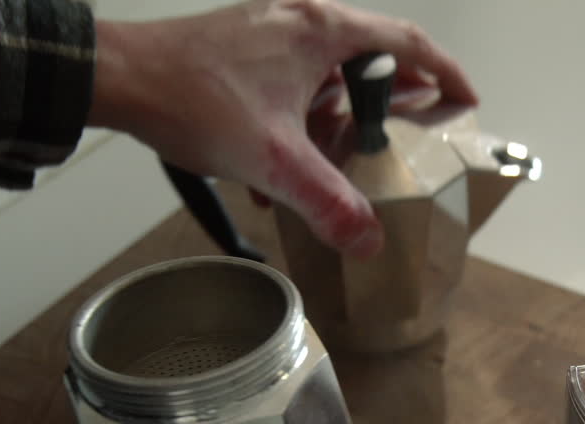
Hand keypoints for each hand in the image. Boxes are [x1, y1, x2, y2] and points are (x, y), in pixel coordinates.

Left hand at [88, 0, 477, 258]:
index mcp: (322, 32)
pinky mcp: (243, 52)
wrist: (119, 80)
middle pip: (370, 60)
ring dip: (340, 121)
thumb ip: (328, 203)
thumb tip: (368, 240)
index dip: (445, 72)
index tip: (465, 99)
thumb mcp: (274, 160)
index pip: (407, 42)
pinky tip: (281, 171)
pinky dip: (300, 123)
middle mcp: (300, 22)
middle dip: (392, 105)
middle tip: (412, 137)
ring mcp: (269, 34)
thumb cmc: (191, 96)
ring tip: (345, 165)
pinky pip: (291, 85)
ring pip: (327, 77)